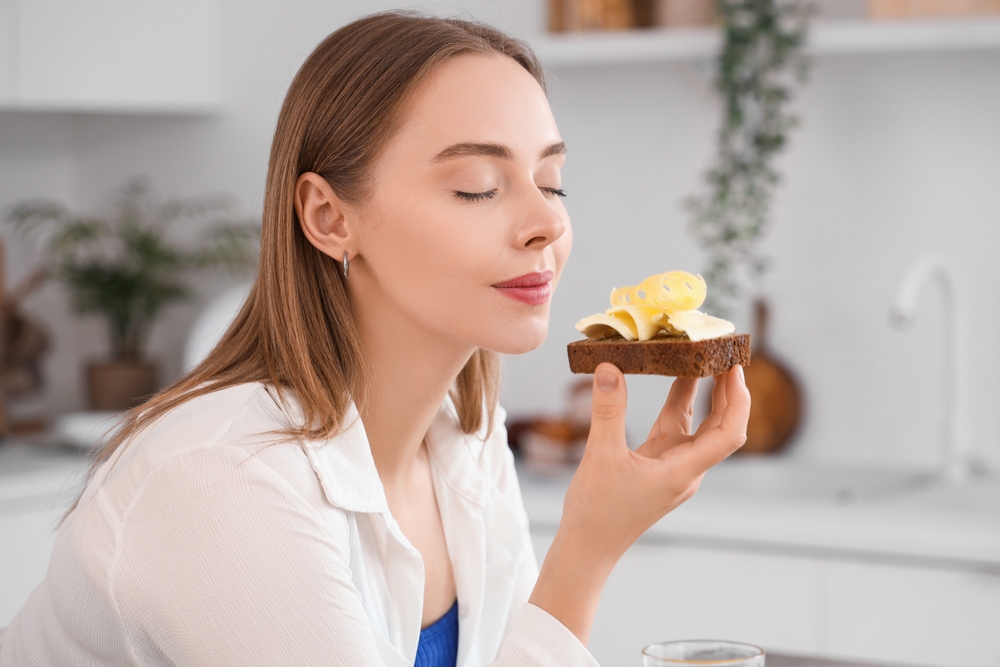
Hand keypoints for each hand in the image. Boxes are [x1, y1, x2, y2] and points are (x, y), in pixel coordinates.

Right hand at [560, 363, 749, 565]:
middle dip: (727, 390)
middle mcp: (686, 468)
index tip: (735, 369)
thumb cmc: (598, 512)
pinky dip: (678, 402)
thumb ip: (607, 411)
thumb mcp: (601, 457)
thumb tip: (609, 369)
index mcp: (683, 472)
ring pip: (698, 424)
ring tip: (706, 357)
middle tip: (725, 353)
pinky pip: (675, 428)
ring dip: (704, 392)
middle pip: (721, 425)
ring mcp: (673, 466)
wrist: (588, 547)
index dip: (738, 400)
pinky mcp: (657, 464)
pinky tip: (676, 379)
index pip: (729, 433)